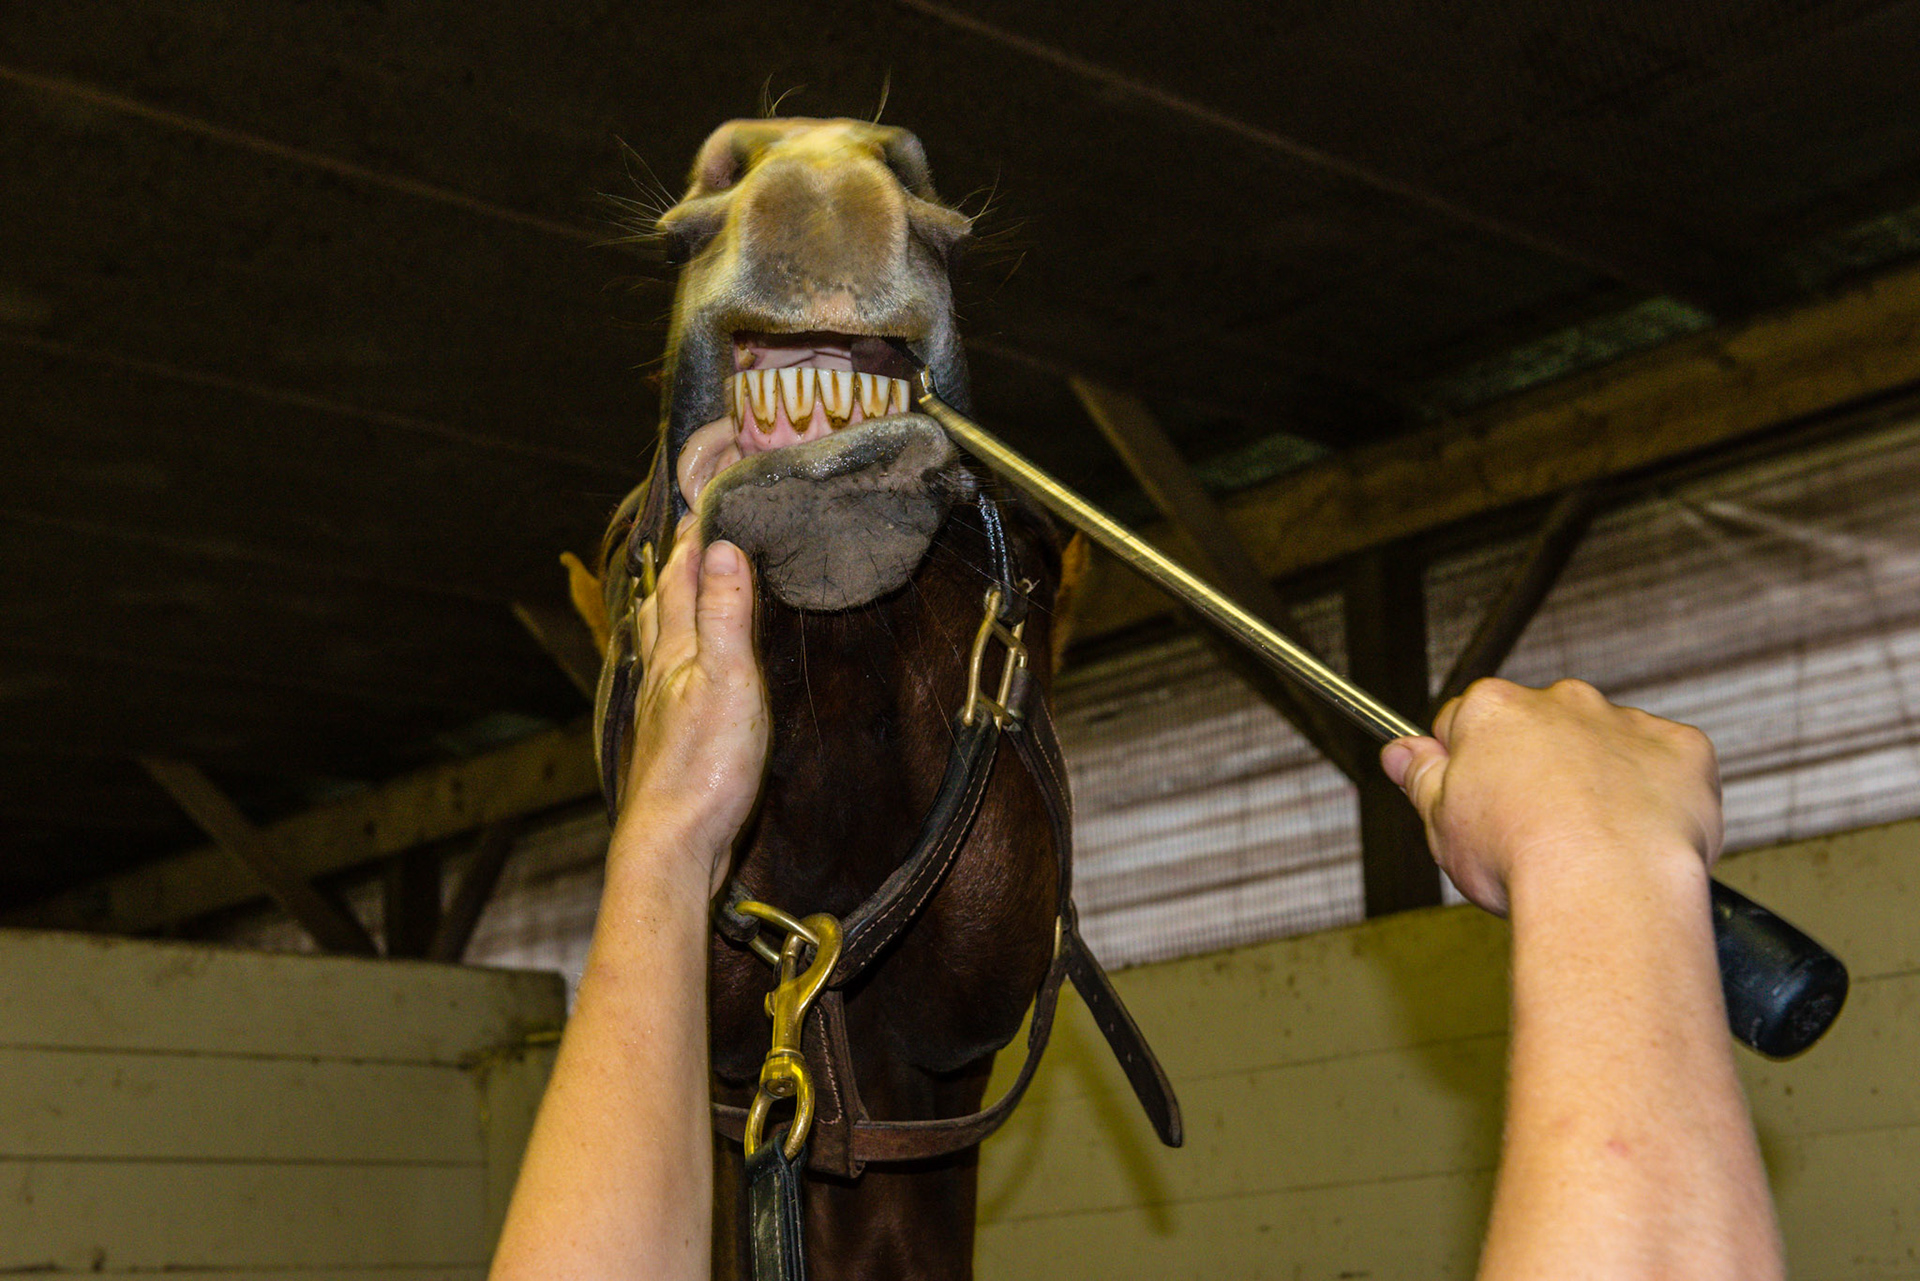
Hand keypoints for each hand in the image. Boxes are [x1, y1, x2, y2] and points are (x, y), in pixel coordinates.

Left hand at [616, 517, 769, 893]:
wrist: (670, 847)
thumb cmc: (704, 770)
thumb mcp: (730, 683)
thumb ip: (725, 616)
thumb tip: (721, 547)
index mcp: (675, 653)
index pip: (681, 579)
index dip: (693, 539)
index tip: (706, 500)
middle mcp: (658, 675)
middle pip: (662, 606)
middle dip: (676, 566)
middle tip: (691, 534)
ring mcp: (658, 710)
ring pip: (658, 643)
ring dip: (668, 608)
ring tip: (677, 589)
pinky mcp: (666, 742)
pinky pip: (667, 680)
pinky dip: (675, 655)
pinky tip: (679, 671)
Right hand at [1380, 678, 1722, 914]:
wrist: (1604, 890)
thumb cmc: (1522, 860)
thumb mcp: (1442, 824)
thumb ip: (1420, 778)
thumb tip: (1398, 753)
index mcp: (1495, 711)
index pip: (1467, 721)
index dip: (1467, 766)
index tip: (1477, 801)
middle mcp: (1560, 702)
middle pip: (1540, 728)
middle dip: (1537, 767)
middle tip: (1534, 830)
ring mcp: (1625, 723)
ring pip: (1605, 743)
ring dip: (1598, 778)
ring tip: (1594, 844)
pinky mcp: (1682, 750)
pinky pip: (1667, 762)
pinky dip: (1657, 791)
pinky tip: (1640, 833)